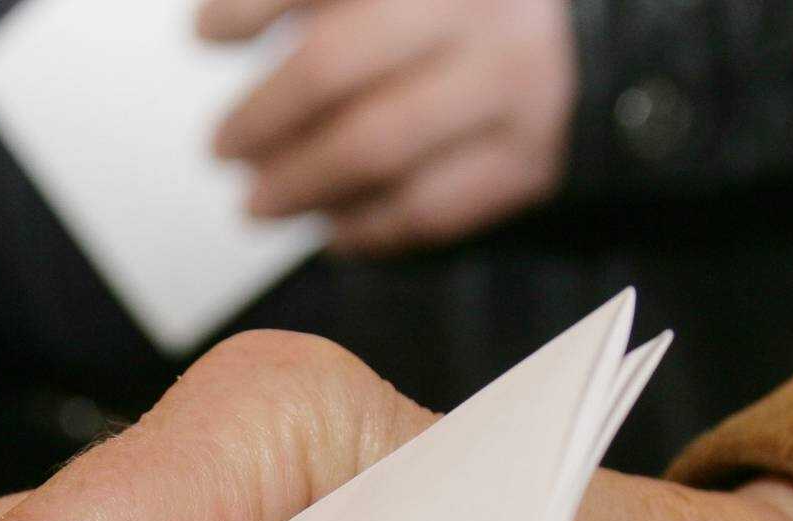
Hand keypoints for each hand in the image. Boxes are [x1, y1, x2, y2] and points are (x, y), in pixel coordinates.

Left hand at [202, 0, 577, 254]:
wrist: (585, 42)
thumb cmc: (457, 15)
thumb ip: (313, 2)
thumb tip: (215, 29)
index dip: (250, 5)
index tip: (207, 34)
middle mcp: (476, 9)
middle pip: (332, 69)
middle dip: (261, 118)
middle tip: (223, 148)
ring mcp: (508, 85)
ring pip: (374, 149)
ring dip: (299, 186)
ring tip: (259, 202)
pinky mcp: (527, 159)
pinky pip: (424, 210)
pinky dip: (362, 227)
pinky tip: (329, 226)